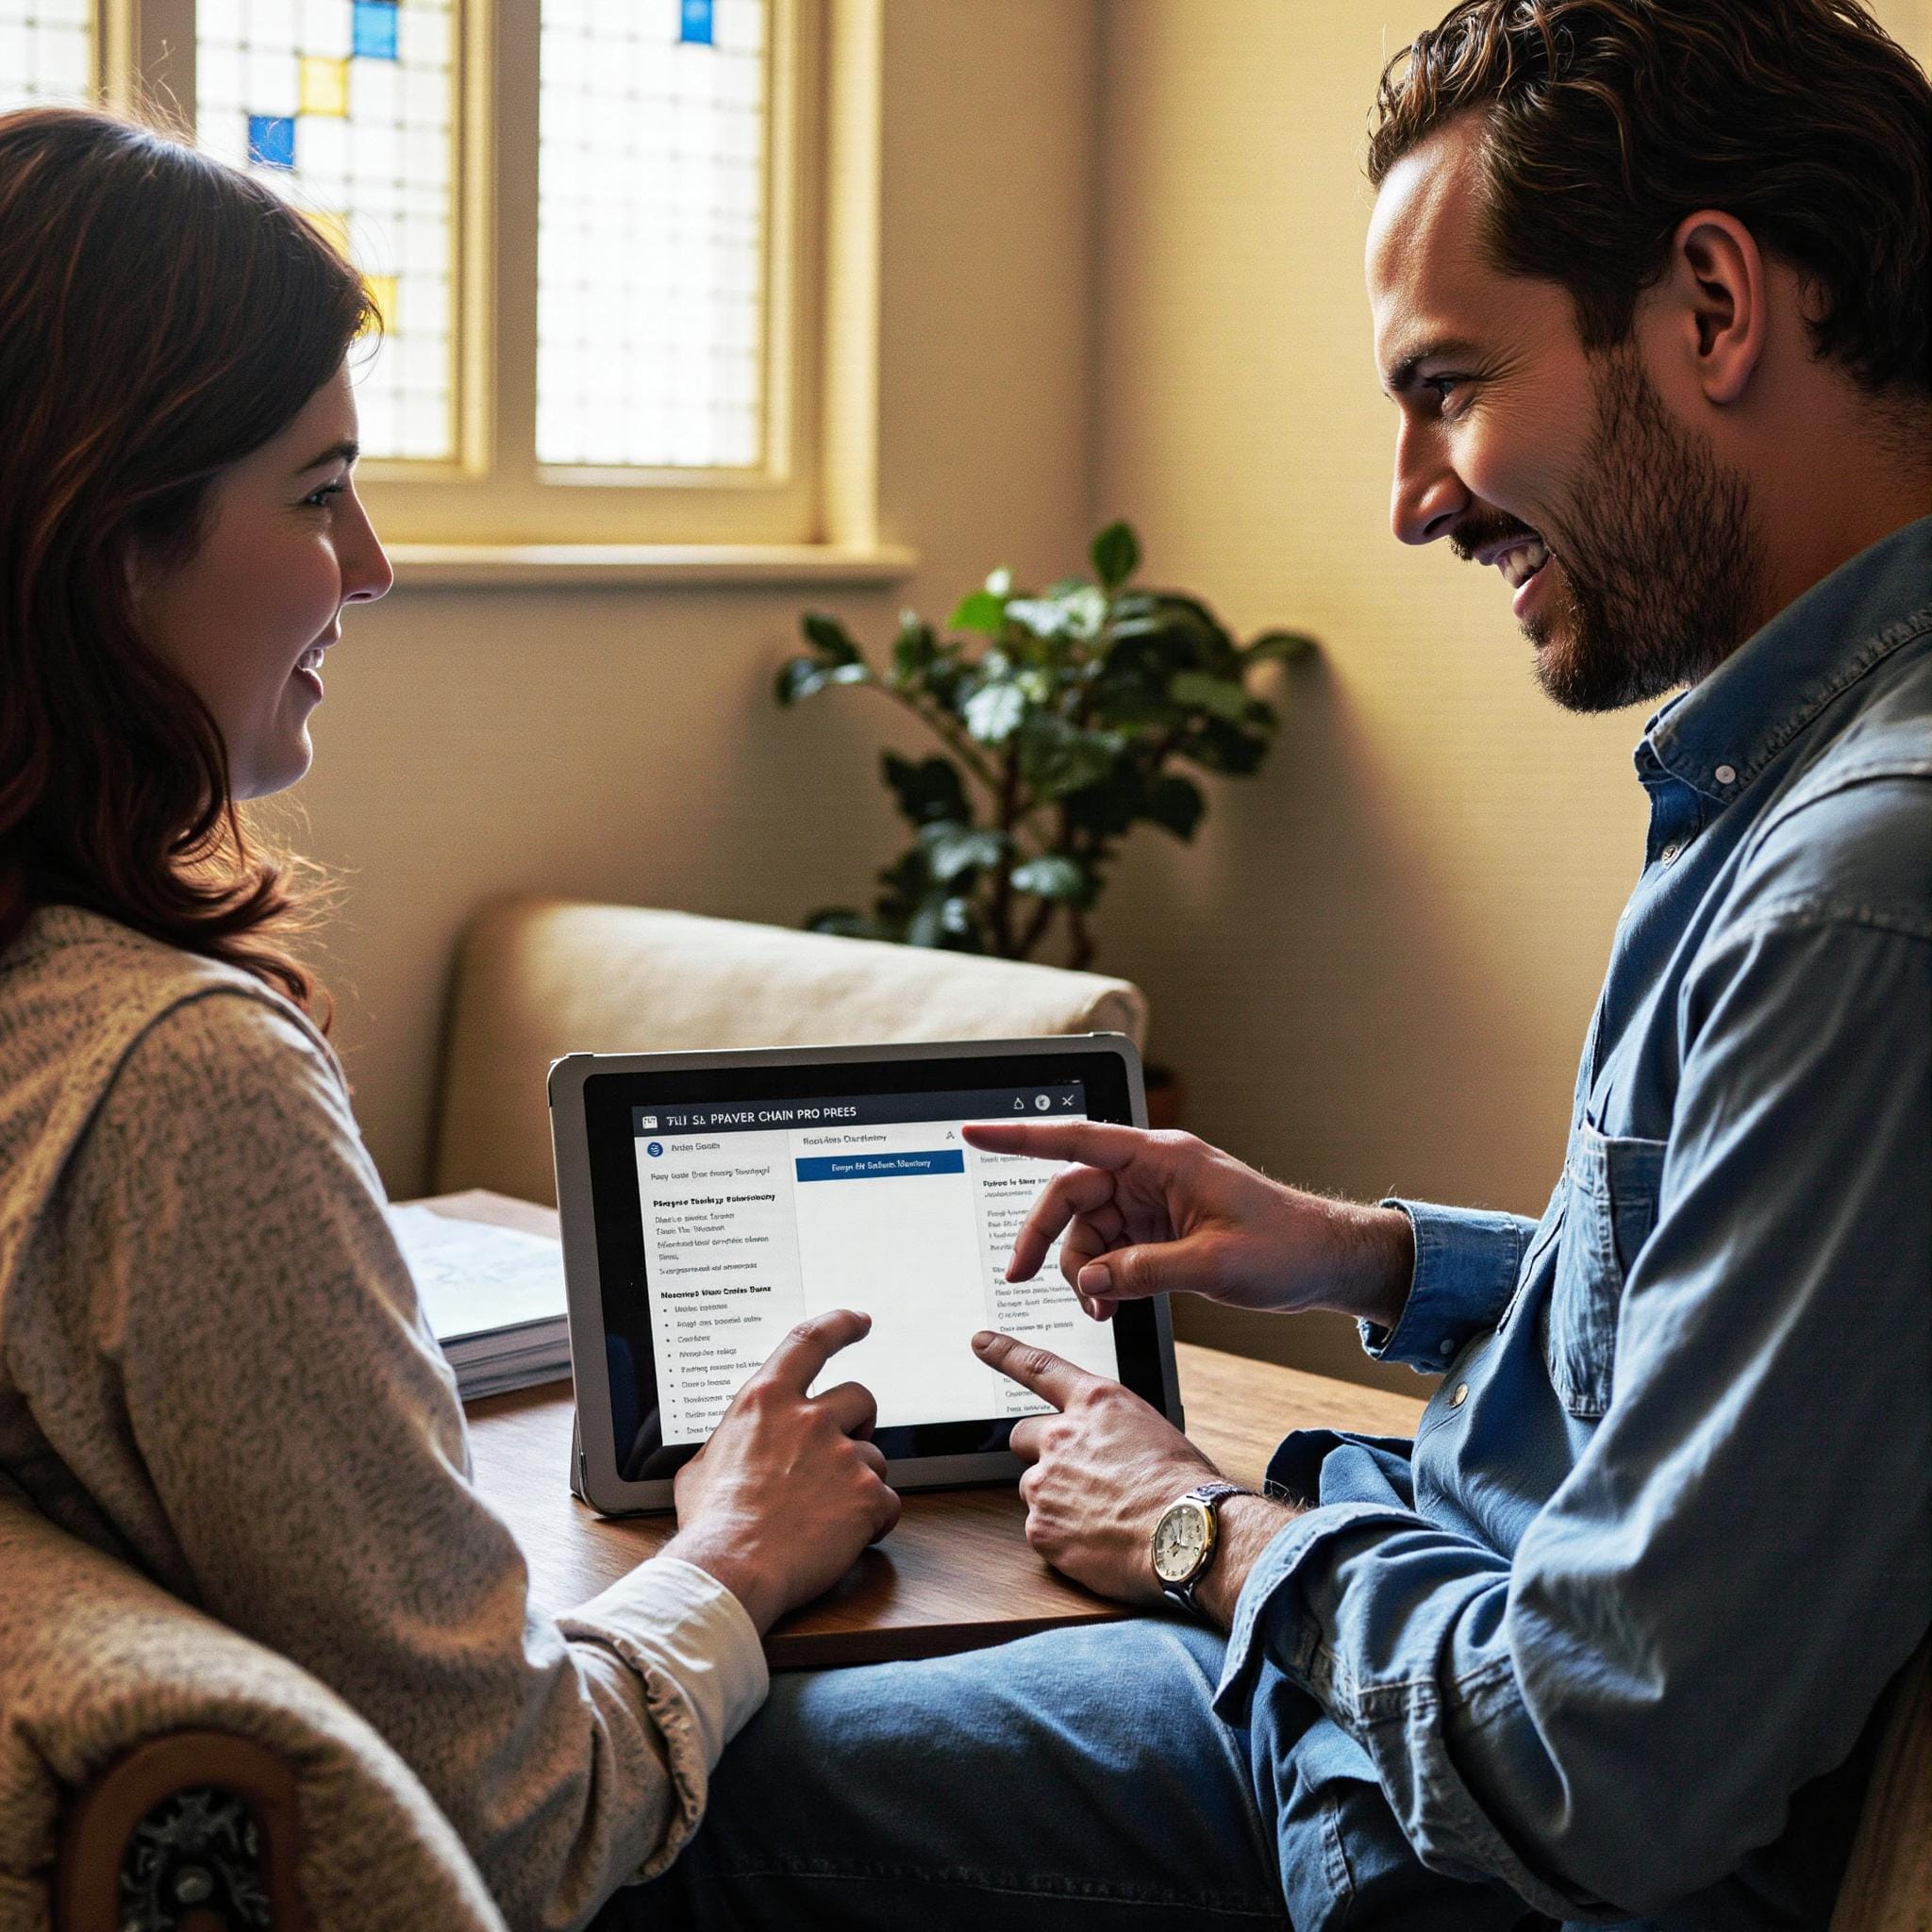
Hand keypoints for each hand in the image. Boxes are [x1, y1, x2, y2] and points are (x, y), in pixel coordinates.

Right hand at [662, 1310, 901, 1632]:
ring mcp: (842, 1455)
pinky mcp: (866, 1494)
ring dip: (860, 1481)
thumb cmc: (711, 1526)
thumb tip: (732, 1449)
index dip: (840, 1325)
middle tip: (844, 1453)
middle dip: (859, 1423)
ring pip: (875, 1456)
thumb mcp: (701, 1467)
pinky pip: (888, 1502)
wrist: (730, 1571)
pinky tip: (845, 1538)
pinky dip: (873, 1520)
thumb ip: (730, 1444)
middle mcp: (809, 1419)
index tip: (860, 1321)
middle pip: (861, 1398)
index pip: (810, 1341)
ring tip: (826, 1515)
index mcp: (766, 1401)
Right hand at [962, 1120, 1413, 1330]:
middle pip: (1070, 1195)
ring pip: (1086, 1230)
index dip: (1019, 1138)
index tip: (975, 1133)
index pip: (1076, 1141)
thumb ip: (1142, 1271)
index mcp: (1161, 1158)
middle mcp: (1150, 1173)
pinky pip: (1110, 1249)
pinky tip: (1111, 1303)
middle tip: (1023, 1278)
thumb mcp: (1213, 1265)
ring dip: (1082, 1270)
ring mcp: (1153, 1201)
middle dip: (1046, 1239)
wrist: (1327, 1261)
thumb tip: (1090, 1281)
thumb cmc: (1286, 1246)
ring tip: (1100, 1307)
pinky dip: (1103, 1278)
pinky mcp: (1159, 1229)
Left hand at [973, 1328, 1221, 1604]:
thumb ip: (1112, 1429)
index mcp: (1095, 1402)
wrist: (1189, 1534)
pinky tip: (1097, 1542)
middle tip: (1071, 1475)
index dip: (1004, 1352)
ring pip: (1035, 1487)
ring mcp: (1045, 1481)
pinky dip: (1063, 1536)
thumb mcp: (1152, 1432)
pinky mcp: (1040, 1527)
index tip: (981, 1342)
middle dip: (1040, 1451)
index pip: (1037, 1368)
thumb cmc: (1184, 1486)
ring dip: (1057, 1498)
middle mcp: (1061, 1435)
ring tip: (1102, 1516)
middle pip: (1023, 1435)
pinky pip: (1042, 1528)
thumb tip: (1104, 1445)